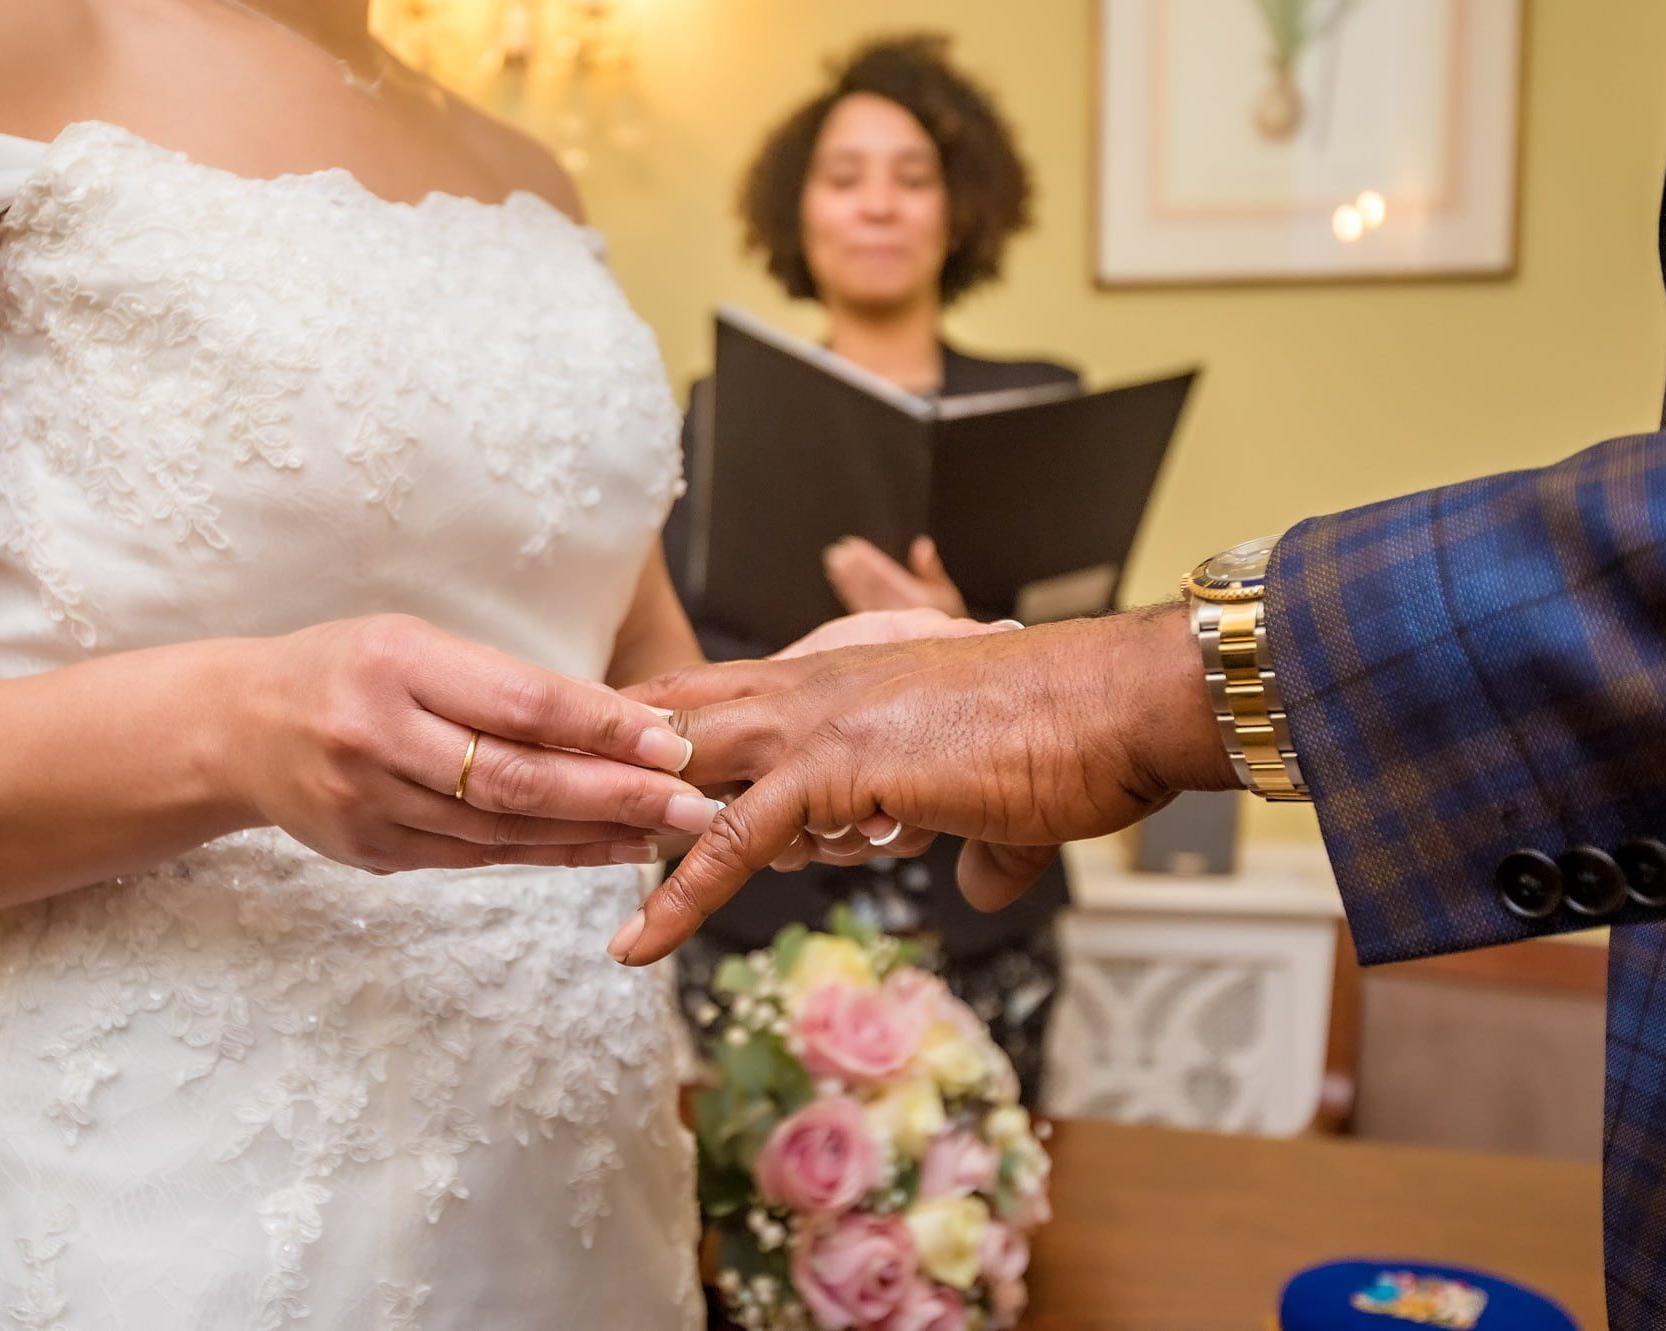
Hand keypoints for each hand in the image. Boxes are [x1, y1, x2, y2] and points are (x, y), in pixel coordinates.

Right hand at [230, 614, 723, 873]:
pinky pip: (479, 858)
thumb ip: (504, 682)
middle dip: (618, 795)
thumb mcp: (414, 644)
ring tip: (668, 832)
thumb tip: (624, 720)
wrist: (237, 729)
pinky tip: (606, 850)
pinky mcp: (373, 853)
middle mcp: (378, 737)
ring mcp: (371, 804)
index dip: (602, 726)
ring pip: (505, 830)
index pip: (520, 702)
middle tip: (693, 805)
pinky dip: (550, 855)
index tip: (672, 740)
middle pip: (519, 779)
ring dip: (596, 834)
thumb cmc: (347, 669)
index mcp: (395, 664)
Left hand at [605, 605, 1236, 964]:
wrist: (1123, 703)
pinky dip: (677, 892)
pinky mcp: (838, 772)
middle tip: (543, 815)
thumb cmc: (1076, 736)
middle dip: (603, 768)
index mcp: (839, 679)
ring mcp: (817, 725)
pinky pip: (731, 837)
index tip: (605, 773)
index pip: (715, 693)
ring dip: (618, 824)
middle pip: (666, 714)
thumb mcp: (1004, 798)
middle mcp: (812, 688)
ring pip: (679, 768)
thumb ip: (976, 842)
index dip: (655, 732)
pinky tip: (636, 943)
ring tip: (560, 877)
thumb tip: (975, 886)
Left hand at [823, 535, 968, 617]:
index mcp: (914, 599)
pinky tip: (838, 578)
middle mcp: (897, 610)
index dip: (869, 562)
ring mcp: (885, 620)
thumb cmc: (946, 615)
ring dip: (847, 578)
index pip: (887, 577)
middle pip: (871, 585)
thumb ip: (931, 569)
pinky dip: (848, 590)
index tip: (854, 546)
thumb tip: (922, 544)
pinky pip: (859, 604)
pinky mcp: (876, 627)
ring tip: (833, 561)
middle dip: (854, 569)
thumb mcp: (945, 592)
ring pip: (862, 595)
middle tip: (837, 552)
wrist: (940, 650)